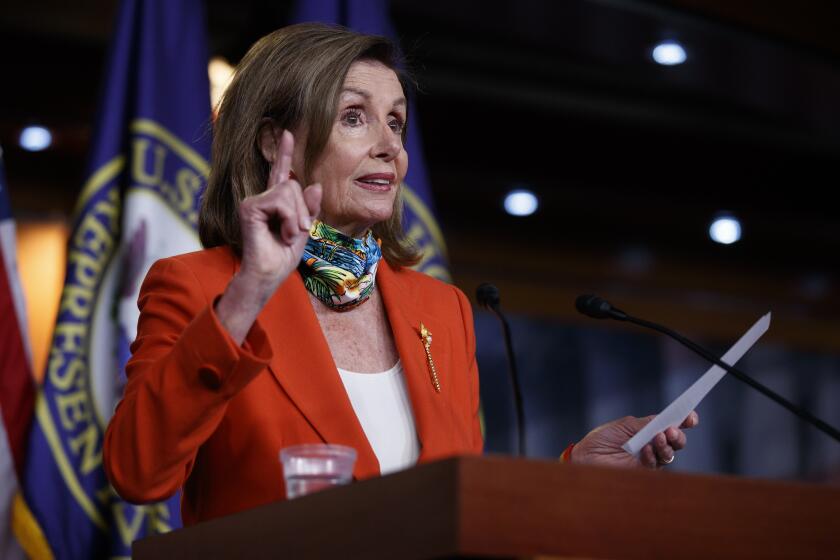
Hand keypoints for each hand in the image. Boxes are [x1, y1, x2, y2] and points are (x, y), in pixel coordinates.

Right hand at [215, 129, 321, 344]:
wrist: (269, 275)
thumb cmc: (283, 257)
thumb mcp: (303, 229)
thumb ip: (309, 208)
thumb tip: (314, 185)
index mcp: (275, 203)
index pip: (281, 173)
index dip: (284, 153)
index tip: (287, 132)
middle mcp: (261, 198)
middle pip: (292, 184)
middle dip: (302, 211)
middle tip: (297, 233)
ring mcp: (253, 201)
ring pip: (288, 191)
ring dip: (296, 218)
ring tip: (288, 236)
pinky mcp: (249, 207)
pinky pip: (280, 201)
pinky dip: (288, 220)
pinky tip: (282, 235)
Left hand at [571, 411, 698, 468]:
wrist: (586, 457)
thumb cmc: (602, 439)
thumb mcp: (625, 426)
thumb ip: (646, 424)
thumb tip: (665, 419)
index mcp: (647, 429)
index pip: (669, 424)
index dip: (683, 420)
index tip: (691, 416)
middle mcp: (652, 444)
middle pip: (675, 441)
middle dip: (678, 435)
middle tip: (672, 430)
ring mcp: (649, 459)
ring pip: (669, 453)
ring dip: (667, 445)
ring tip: (659, 438)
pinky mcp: (644, 472)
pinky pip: (656, 464)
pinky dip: (653, 455)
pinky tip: (646, 450)